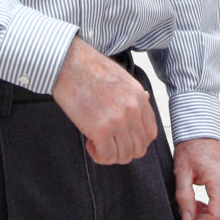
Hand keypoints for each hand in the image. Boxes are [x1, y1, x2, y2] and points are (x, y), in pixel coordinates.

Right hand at [50, 37, 156, 164]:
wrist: (69, 63)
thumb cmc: (89, 68)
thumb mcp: (121, 78)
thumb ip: (134, 95)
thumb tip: (144, 100)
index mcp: (138, 98)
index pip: (150, 133)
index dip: (136, 141)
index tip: (123, 139)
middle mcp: (132, 110)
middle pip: (139, 148)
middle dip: (123, 151)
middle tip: (109, 143)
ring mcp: (118, 121)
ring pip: (124, 156)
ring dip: (111, 155)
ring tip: (97, 142)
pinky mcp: (101, 129)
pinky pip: (107, 156)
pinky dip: (99, 155)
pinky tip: (90, 143)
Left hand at [174, 137, 219, 219]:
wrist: (200, 131)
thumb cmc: (191, 146)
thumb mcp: (182, 172)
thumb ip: (184, 198)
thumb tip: (187, 218)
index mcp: (219, 181)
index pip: (217, 216)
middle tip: (189, 217)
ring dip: (209, 216)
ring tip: (193, 207)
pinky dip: (213, 208)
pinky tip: (200, 202)